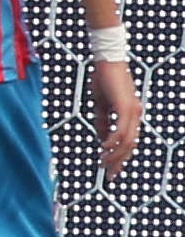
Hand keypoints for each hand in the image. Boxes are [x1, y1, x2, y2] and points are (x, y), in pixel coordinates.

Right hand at [91, 57, 143, 178]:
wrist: (107, 61)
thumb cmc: (103, 79)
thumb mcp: (100, 105)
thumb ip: (103, 122)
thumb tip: (103, 139)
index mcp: (131, 114)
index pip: (129, 141)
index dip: (121, 157)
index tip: (112, 169)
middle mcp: (135, 114)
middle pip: (130, 145)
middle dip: (119, 162)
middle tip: (110, 175)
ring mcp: (132, 111)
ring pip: (127, 141)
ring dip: (115, 155)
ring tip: (103, 163)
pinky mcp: (125, 107)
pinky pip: (121, 130)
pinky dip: (112, 142)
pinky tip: (104, 149)